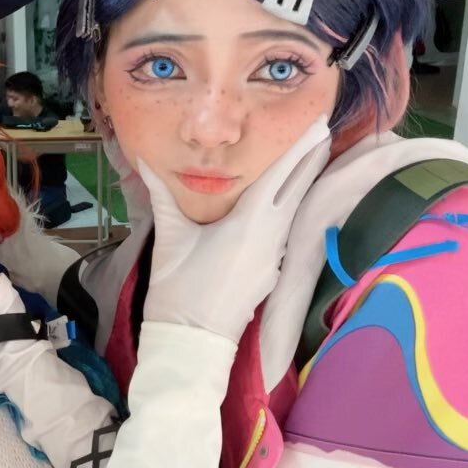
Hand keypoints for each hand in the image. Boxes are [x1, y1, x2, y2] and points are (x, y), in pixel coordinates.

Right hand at [138, 117, 331, 338]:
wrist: (191, 342)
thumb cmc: (178, 289)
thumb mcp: (169, 238)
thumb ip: (161, 196)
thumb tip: (144, 162)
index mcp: (249, 224)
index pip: (281, 177)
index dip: (300, 149)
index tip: (317, 124)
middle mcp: (271, 238)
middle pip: (298, 191)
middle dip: (311, 160)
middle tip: (324, 130)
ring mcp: (275, 258)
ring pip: (293, 213)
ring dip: (301, 185)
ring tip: (309, 159)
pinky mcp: (271, 274)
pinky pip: (284, 234)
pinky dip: (287, 211)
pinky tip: (284, 203)